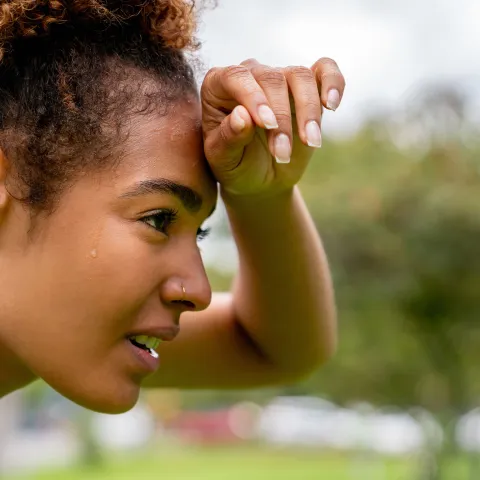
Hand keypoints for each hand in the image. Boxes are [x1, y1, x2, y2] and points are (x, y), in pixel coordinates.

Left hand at [201, 58, 345, 197]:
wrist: (258, 179)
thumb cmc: (234, 165)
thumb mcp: (223, 159)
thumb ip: (229, 138)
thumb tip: (242, 115)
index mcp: (218, 86)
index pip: (235, 77)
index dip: (253, 97)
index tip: (267, 124)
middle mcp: (250, 75)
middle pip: (272, 79)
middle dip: (281, 119)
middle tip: (282, 154)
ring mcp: (280, 78)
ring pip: (300, 76)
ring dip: (308, 111)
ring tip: (311, 143)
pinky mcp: (308, 87)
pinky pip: (325, 70)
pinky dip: (333, 83)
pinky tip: (332, 105)